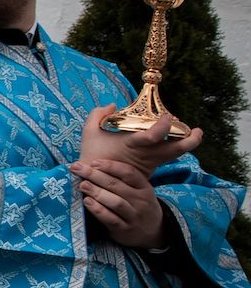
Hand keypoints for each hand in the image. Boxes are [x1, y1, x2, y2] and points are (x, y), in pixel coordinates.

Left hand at [71, 157, 170, 248]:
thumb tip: (94, 165)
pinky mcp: (124, 229)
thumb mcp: (139, 191)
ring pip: (115, 202)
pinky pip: (111, 219)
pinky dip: (98, 210)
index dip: (111, 166)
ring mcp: (134, 216)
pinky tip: (87, 202)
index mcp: (144, 188)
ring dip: (97, 192)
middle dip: (95, 175)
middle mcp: (141, 201)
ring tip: (82, 185)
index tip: (94, 162)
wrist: (153, 233)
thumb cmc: (138, 206)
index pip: (129, 173)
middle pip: (117, 185)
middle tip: (77, 168)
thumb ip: (122, 180)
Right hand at [79, 105, 202, 175]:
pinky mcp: (151, 170)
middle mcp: (146, 155)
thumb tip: (112, 105)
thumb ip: (98, 114)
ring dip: (186, 144)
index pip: (153, 136)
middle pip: (177, 150)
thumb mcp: (89, 131)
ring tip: (190, 133)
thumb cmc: (92, 155)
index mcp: (132, 145)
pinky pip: (166, 158)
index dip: (164, 126)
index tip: (167, 117)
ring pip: (175, 155)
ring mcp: (151, 164)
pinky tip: (171, 139)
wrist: (93, 182)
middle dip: (192, 140)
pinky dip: (172, 148)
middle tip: (197, 130)